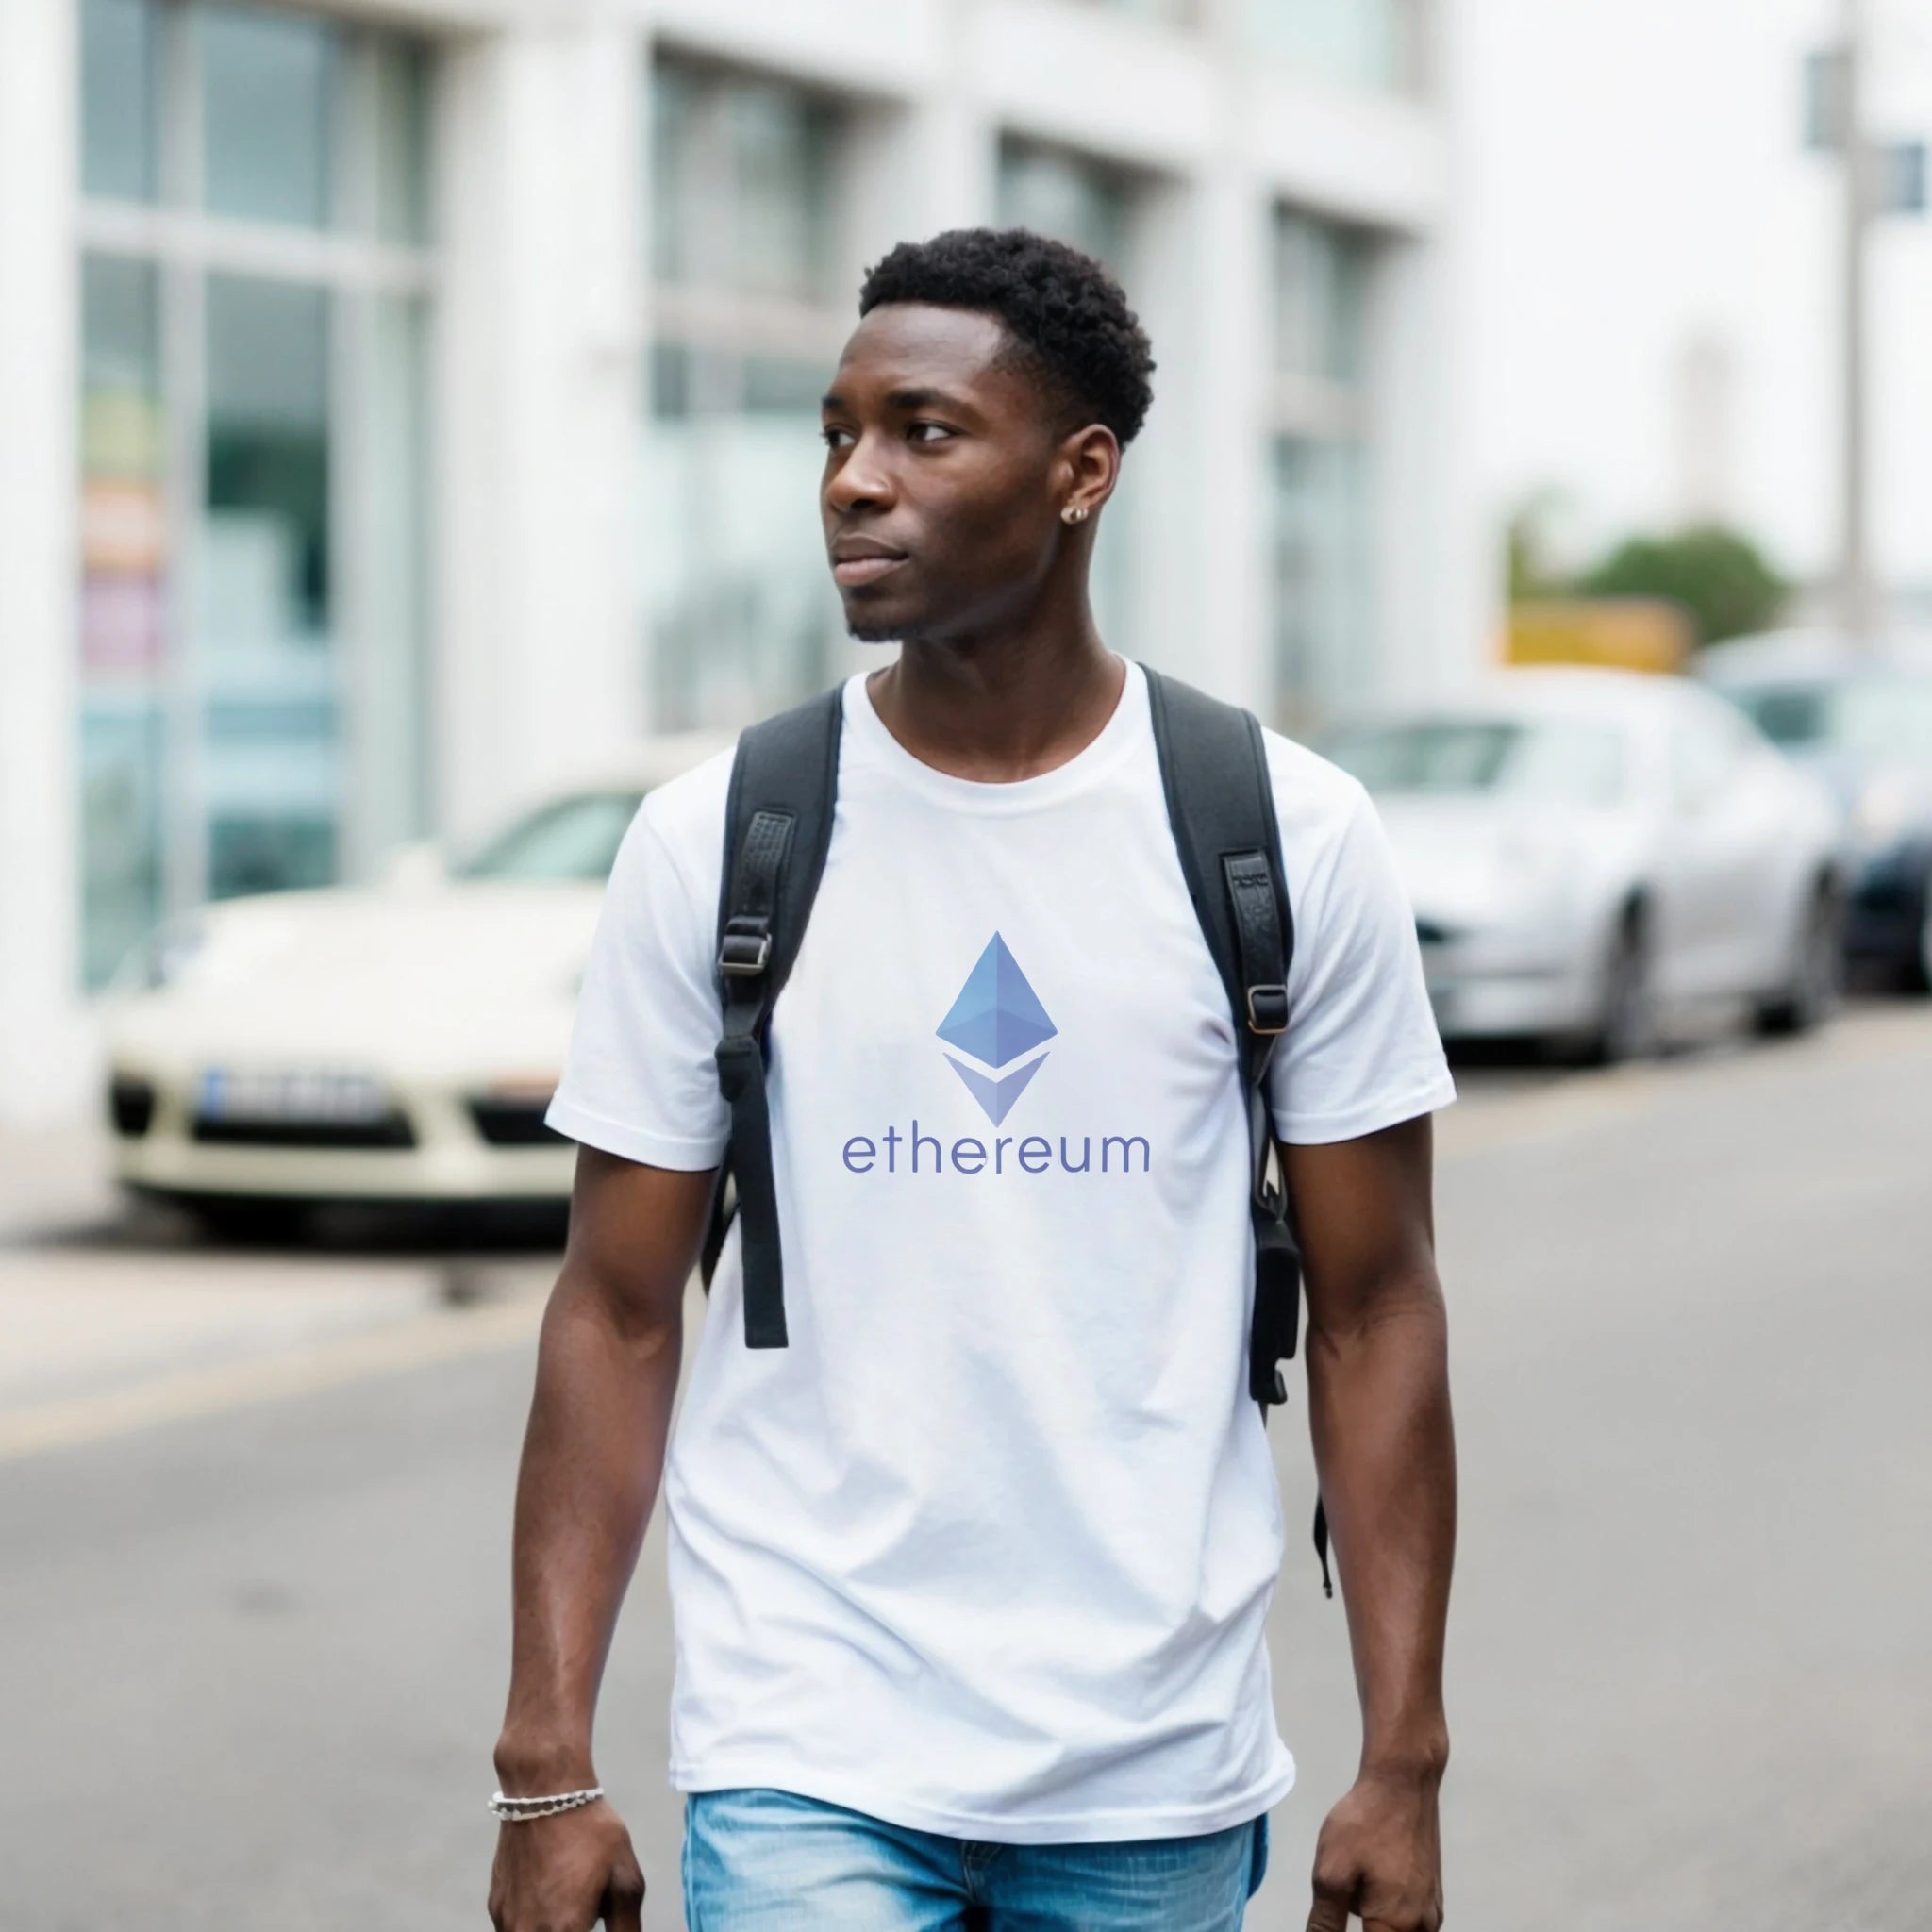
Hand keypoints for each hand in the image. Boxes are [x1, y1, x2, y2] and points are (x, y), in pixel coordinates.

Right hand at [488, 1800, 645, 1931]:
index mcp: (563, 1931)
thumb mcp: (625, 1878)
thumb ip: (627, 1926)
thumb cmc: (591, 1832)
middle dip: (573, 1928)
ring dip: (552, 1928)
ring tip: (570, 1900)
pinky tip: (552, 1891)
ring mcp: (507, 1921)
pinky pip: (516, 1928)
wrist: (544, 1791)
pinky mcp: (496, 1906)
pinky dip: (535, 1922)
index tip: (591, 1923)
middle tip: (584, 1911)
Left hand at [1305, 1768, 1443, 1931]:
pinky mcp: (1432, 1893)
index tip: (1341, 1901)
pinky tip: (1372, 1871)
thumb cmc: (1365, 1825)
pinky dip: (1385, 1904)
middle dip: (1363, 1919)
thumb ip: (1326, 1922)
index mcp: (1397, 1927)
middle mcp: (1423, 1927)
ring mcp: (1432, 1910)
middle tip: (1346, 1887)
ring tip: (1359, 1874)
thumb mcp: (1332, 1873)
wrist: (1402, 1782)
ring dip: (1373, 1916)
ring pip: (1394, 1929)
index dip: (1342, 1931)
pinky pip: (1405, 1915)